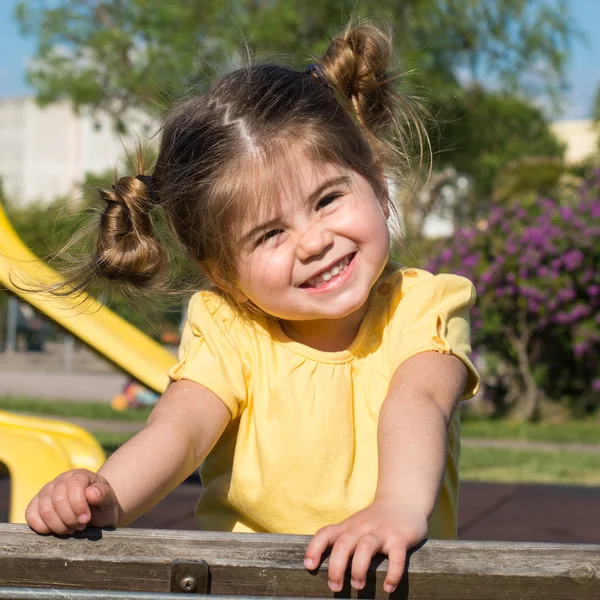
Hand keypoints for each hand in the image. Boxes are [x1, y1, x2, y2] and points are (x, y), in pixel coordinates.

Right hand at [25, 469, 119, 533]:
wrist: (95, 513)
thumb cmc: (103, 507)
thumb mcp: (110, 501)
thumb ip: (104, 494)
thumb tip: (92, 492)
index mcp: (80, 475)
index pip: (74, 485)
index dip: (79, 505)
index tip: (86, 520)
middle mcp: (61, 480)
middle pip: (58, 499)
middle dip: (69, 518)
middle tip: (80, 526)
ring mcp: (46, 491)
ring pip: (44, 509)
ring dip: (58, 525)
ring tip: (71, 529)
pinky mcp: (35, 504)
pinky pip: (31, 515)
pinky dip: (42, 527)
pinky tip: (56, 530)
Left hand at [304, 497, 427, 593]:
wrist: (404, 501)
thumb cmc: (376, 520)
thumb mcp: (356, 526)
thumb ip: (344, 541)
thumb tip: (329, 569)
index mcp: (348, 526)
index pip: (326, 533)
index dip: (314, 548)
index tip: (309, 566)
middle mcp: (362, 527)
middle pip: (343, 544)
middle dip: (336, 568)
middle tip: (335, 587)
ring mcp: (381, 532)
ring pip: (365, 548)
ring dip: (359, 570)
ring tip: (358, 586)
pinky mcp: (399, 538)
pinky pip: (396, 557)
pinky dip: (392, 574)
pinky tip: (388, 588)